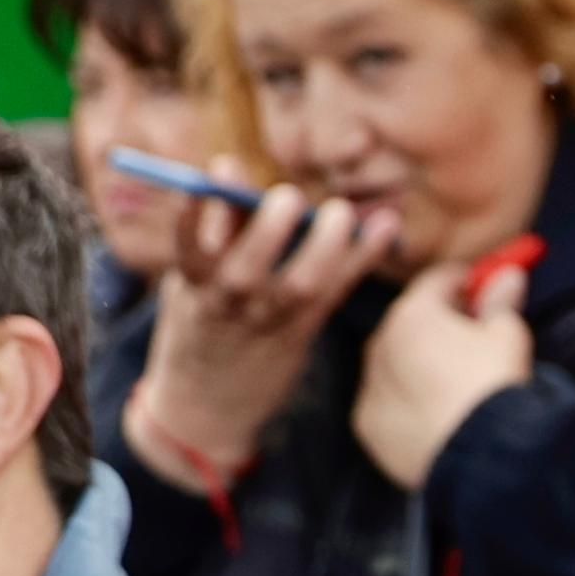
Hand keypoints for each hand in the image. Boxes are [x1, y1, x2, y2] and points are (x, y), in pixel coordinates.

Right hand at [131, 187, 396, 481]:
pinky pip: (335, 293)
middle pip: (245, 268)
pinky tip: (385, 227)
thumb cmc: (201, 323)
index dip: (203, 206)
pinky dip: (362, 258)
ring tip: (340, 212)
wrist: (206, 409)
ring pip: (299, 286)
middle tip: (289, 197)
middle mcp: (226, 305)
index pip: (189, 242)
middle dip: (268, 232)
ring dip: (324, 247)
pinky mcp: (302, 333)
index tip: (222, 166)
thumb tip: (228, 167)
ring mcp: (266, 322)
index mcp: (190, 285)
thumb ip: (212, 229)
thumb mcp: (190, 281)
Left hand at [353, 246, 539, 490]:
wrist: (480, 456)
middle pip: (410, 321)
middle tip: (471, 336)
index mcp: (413, 314)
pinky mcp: (369, 427)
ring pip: (393, 363)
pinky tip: (433, 412)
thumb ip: (500, 303)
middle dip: (437, 323)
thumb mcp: (507, 335)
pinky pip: (386, 402)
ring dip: (416, 362)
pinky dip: (404, 400)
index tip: (481, 289)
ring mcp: (371, 388)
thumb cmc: (494, 386)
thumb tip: (509, 276)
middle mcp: (380, 345)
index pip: (436, 281)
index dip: (463, 282)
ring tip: (452, 381)